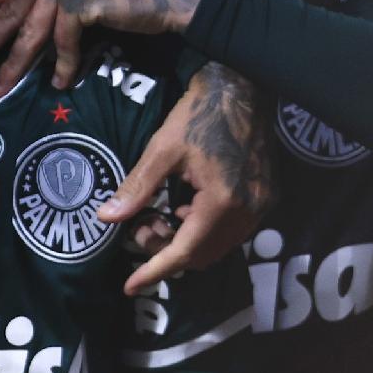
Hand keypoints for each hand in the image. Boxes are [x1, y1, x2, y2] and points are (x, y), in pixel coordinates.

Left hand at [99, 62, 273, 293]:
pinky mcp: (265, 197)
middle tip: (141, 226)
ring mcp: (261, 205)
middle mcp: (247, 211)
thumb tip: (106, 218)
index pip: (184, 251)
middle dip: (166, 251)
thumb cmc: (198, 114)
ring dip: (185, 242)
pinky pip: (232, 231)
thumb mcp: (161, 150)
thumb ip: (137, 188)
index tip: (129, 286)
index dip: (154, 270)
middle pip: (202, 255)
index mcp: (222, 202)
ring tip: (159, 215)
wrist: (242, 87)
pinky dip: (204, 229)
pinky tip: (184, 206)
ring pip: (218, 246)